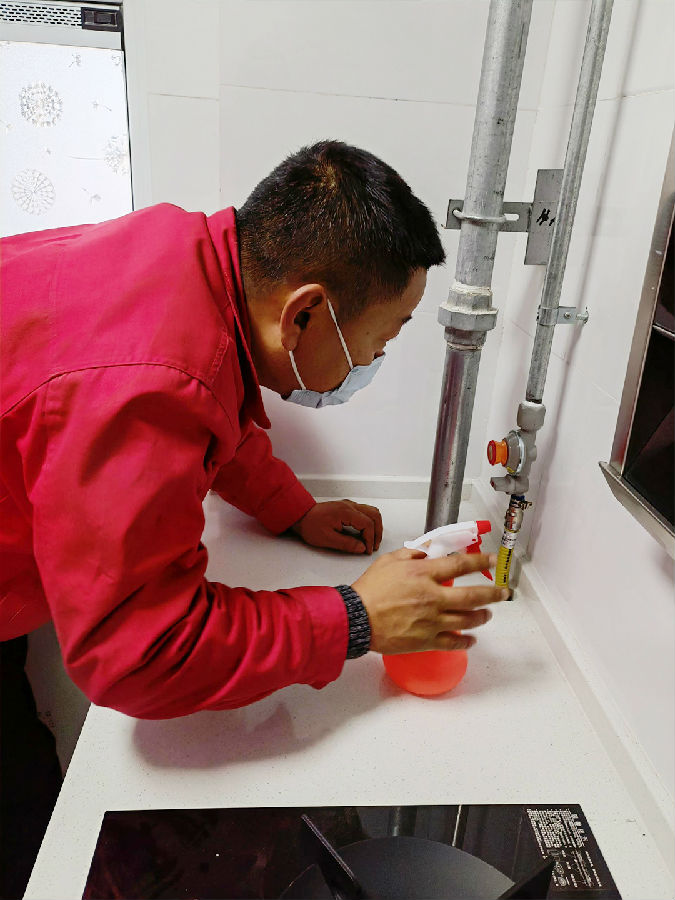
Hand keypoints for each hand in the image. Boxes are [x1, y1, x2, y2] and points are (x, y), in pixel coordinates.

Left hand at [290, 500, 382, 553]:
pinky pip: (364, 511)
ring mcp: (348, 505)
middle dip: (377, 531)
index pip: (368, 524)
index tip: (368, 549)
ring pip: (371, 511)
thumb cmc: (310, 525)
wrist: (300, 515)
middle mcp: (349, 505)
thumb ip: (347, 544)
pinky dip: (369, 521)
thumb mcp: (328, 539)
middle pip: (374, 515)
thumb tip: (362, 548)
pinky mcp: (346, 507)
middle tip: (374, 545)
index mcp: (346, 512)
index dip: (371, 538)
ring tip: (372, 539)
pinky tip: (364, 532)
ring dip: (375, 525)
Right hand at [352, 548, 509, 653]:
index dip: (480, 561)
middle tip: (503, 592)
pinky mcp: (426, 640)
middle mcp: (433, 597)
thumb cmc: (370, 590)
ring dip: (482, 616)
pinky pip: (453, 642)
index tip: (493, 560)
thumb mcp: (389, 561)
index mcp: (424, 575)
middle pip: (473, 595)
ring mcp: (432, 620)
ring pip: (468, 620)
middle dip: (493, 593)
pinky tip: (471, 639)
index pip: (461, 565)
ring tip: (487, 614)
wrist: (356, 618)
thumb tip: (428, 552)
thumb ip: (413, 555)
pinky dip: (466, 641)